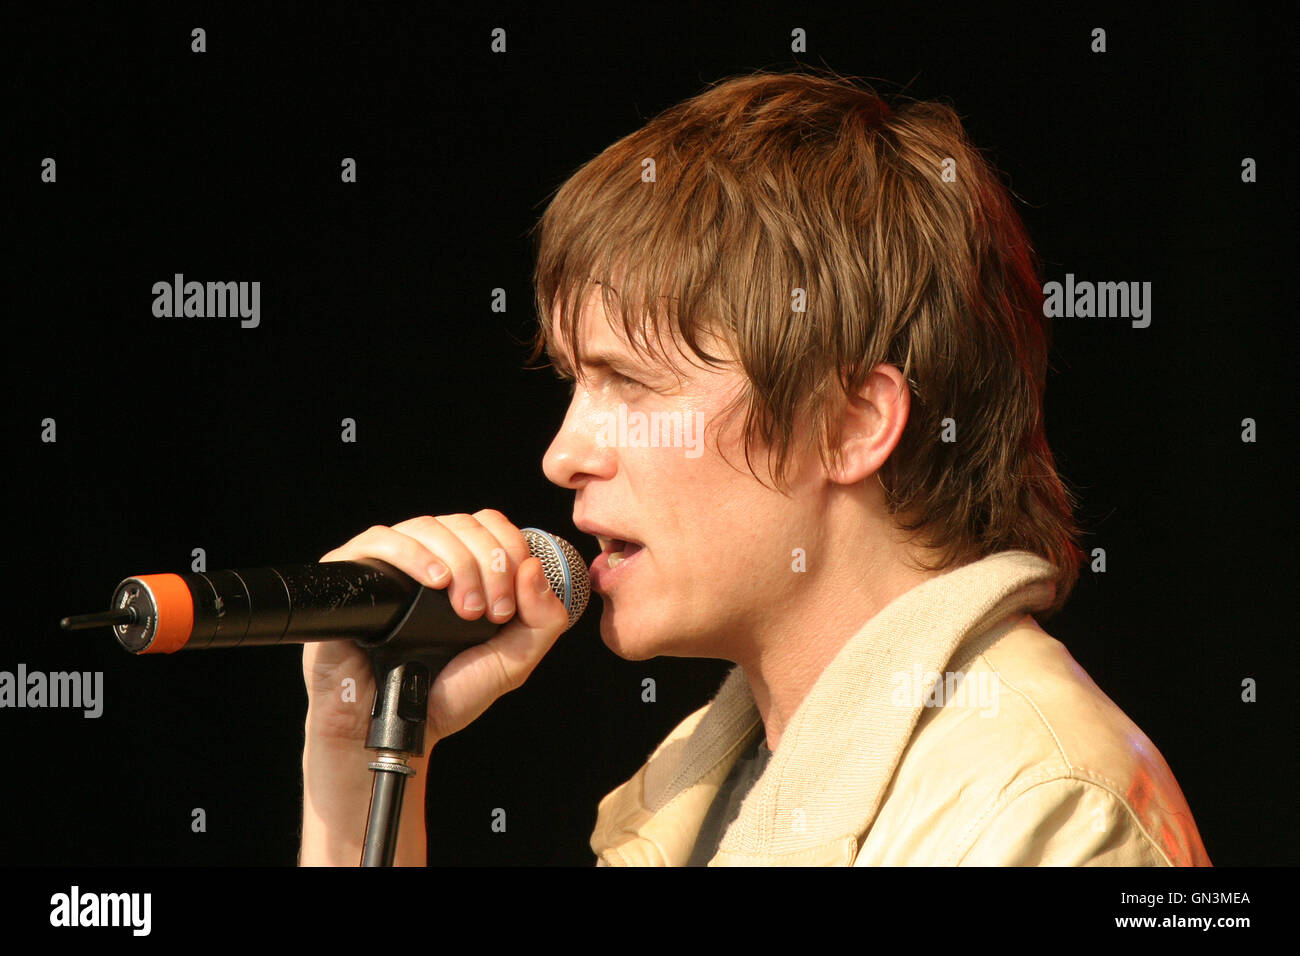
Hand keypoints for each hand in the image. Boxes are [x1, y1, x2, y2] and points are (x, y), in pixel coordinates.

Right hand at [299, 510, 572, 864]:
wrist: (396, 728)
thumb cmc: (447, 694)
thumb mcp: (512, 662)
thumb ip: (542, 622)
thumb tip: (535, 568)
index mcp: (466, 569)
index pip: (493, 527)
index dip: (511, 551)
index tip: (510, 604)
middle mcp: (430, 559)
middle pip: (465, 523)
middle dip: (489, 563)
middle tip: (490, 612)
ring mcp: (391, 563)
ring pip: (430, 526)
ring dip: (459, 561)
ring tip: (465, 608)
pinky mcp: (354, 572)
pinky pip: (382, 538)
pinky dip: (414, 554)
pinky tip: (435, 580)